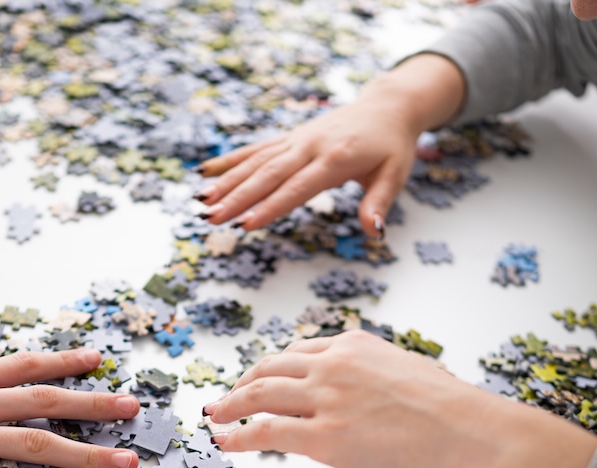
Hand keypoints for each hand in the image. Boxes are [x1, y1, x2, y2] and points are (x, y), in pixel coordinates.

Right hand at [195, 53, 465, 233]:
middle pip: (268, 174)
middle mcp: (310, 146)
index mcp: (336, 158)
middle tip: (212, 219)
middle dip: (238, 198)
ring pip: (256, 162)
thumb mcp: (394, 174)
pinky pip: (255, 150)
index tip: (247, 225)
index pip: (298, 187)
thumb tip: (373, 232)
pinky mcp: (289, 138)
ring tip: (202, 202)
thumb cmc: (392, 145)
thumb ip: (378, 202)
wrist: (387, 106)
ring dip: (227, 181)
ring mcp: (296, 140)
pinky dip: (230, 161)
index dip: (272, 207)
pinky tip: (205, 172)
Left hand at [203, 330, 596, 467]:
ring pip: (259, 393)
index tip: (262, 380)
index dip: (275, 368)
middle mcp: (336, 365)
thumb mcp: (413, 376)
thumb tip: (372, 402)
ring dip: (230, 404)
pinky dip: (237, 435)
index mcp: (358, 345)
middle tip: (228, 396)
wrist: (477, 435)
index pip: (302, 351)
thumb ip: (380, 381)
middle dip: (244, 382)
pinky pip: (265, 432)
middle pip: (271, 367)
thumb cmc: (461, 416)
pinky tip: (223, 441)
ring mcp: (327, 400)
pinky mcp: (325, 438)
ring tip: (215, 414)